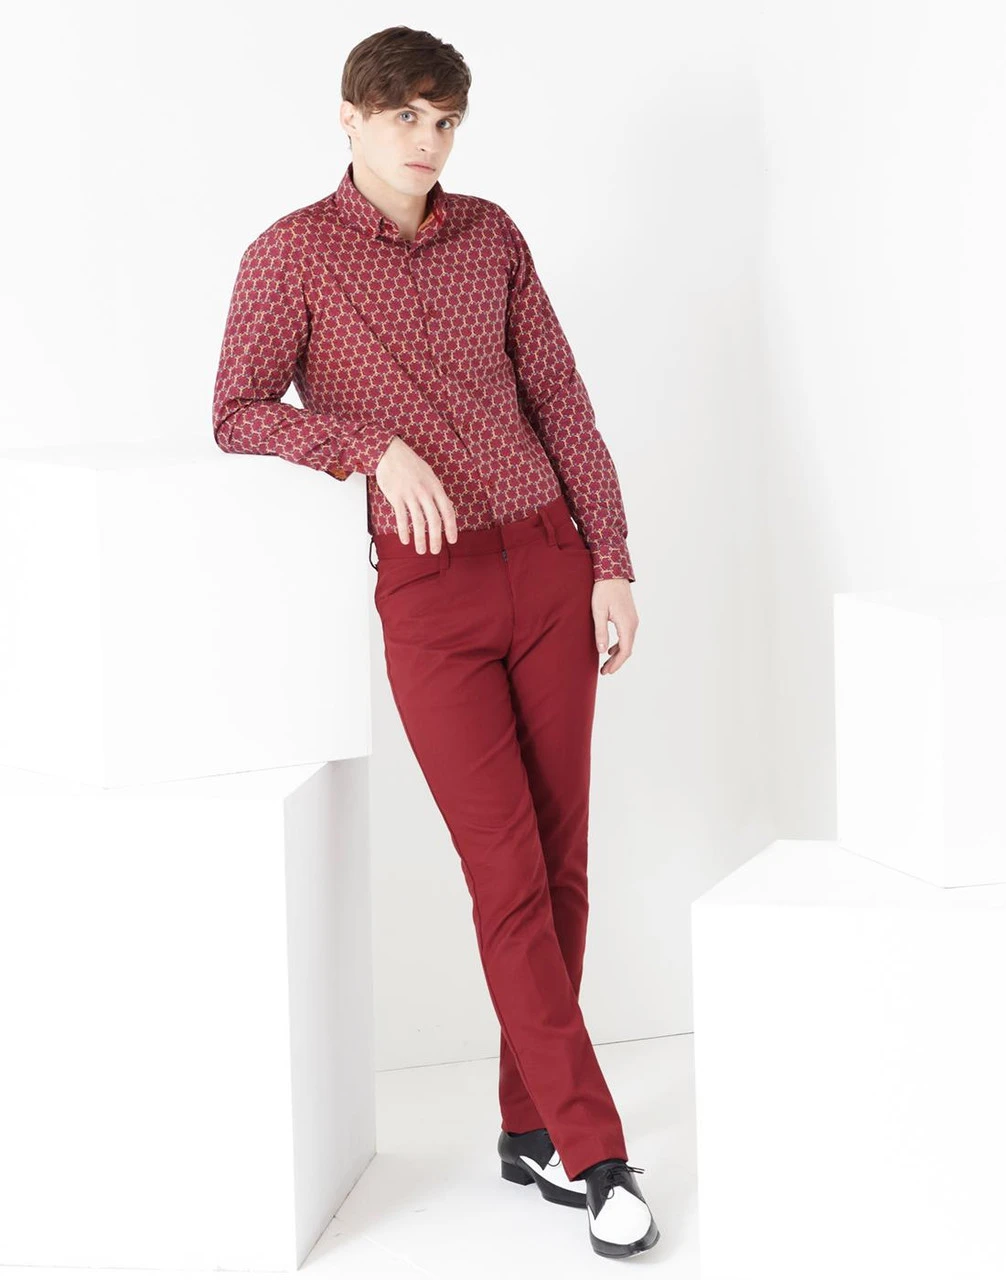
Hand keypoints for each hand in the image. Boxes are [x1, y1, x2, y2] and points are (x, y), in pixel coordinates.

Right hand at [374, 437, 457, 553]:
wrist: (390, 452)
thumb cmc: (410, 464)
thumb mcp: (430, 475)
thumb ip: (438, 492)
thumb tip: (449, 505)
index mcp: (436, 487)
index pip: (448, 511)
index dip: (451, 527)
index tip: (452, 540)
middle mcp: (425, 492)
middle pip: (434, 520)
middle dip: (436, 538)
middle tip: (435, 551)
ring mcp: (410, 494)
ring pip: (418, 521)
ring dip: (420, 539)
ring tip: (421, 550)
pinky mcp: (396, 496)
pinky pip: (401, 517)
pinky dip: (403, 530)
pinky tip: (405, 540)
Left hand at [592, 578, 637, 674]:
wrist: (612, 573)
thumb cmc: (603, 590)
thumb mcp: (598, 612)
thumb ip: (601, 632)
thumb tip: (602, 652)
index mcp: (626, 624)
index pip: (624, 651)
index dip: (616, 664)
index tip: (606, 672)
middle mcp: (633, 624)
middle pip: (627, 649)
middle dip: (616, 662)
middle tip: (604, 672)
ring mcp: (633, 620)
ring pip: (627, 643)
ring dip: (618, 655)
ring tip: (606, 664)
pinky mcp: (629, 616)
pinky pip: (627, 635)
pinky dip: (619, 645)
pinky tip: (610, 648)